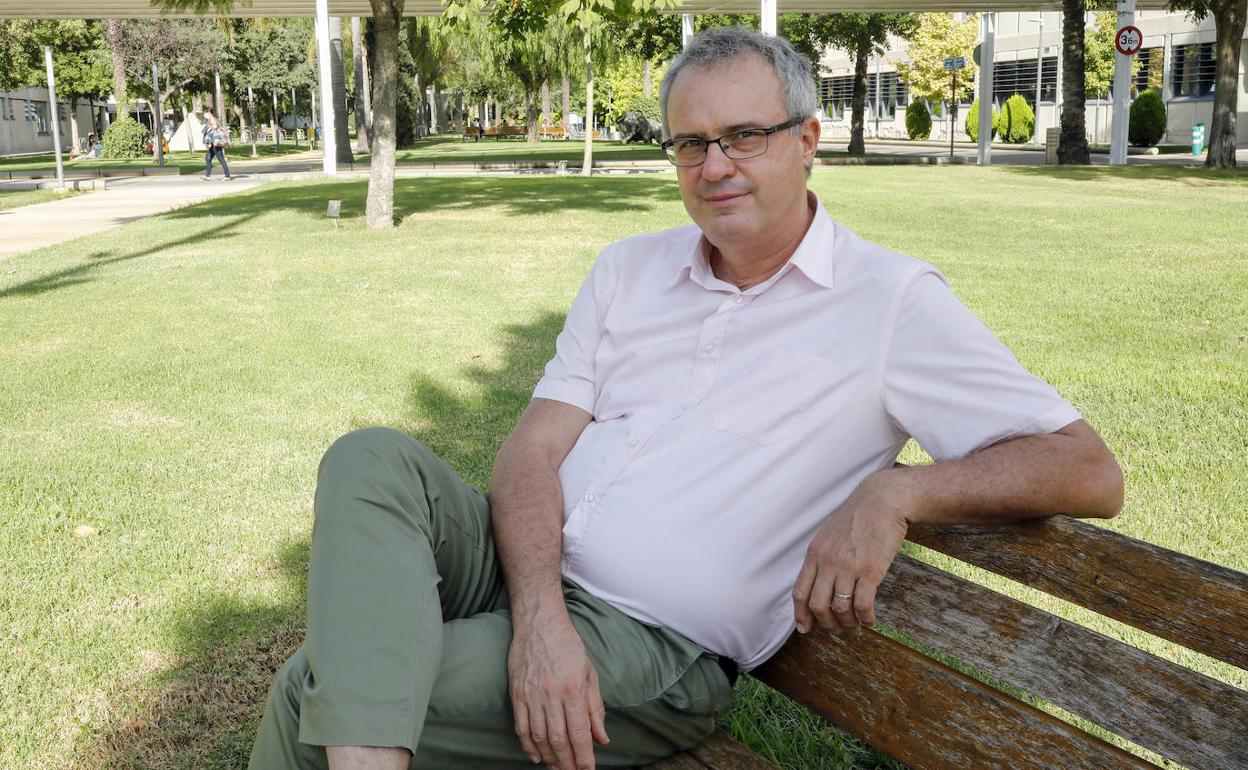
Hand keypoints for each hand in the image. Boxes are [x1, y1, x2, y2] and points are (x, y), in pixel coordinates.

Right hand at [508, 618, 609, 769]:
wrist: (539, 625)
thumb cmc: (568, 647)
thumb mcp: (589, 674)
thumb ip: (595, 708)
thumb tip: (602, 738)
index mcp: (573, 688)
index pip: (579, 732)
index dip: (584, 756)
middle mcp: (551, 694)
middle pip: (559, 739)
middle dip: (567, 762)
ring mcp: (531, 695)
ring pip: (539, 737)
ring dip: (549, 757)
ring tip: (557, 767)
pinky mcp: (517, 694)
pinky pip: (521, 727)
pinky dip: (528, 745)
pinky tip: (537, 756)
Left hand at [792, 471, 910, 635]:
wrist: (883, 501)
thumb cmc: (857, 518)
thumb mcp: (828, 535)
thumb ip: (821, 558)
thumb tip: (817, 583)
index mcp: (814, 554)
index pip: (800, 592)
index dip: (801, 615)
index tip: (805, 628)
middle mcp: (828, 562)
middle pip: (818, 606)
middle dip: (826, 624)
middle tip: (837, 630)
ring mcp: (848, 567)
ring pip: (840, 609)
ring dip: (847, 624)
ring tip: (855, 627)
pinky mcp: (870, 571)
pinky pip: (863, 605)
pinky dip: (865, 618)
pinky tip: (870, 620)